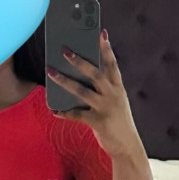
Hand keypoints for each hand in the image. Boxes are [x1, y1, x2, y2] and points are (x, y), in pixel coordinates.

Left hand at [46, 30, 141, 156]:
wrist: (128, 146)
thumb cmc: (117, 120)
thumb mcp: (115, 100)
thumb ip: (103, 88)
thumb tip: (78, 75)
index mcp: (117, 87)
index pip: (112, 64)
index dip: (106, 48)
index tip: (100, 33)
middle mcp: (113, 95)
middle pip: (94, 73)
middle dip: (79, 61)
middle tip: (64, 49)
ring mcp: (105, 108)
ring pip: (82, 91)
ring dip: (64, 81)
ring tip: (50, 71)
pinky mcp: (98, 122)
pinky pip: (77, 115)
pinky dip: (64, 112)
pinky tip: (53, 109)